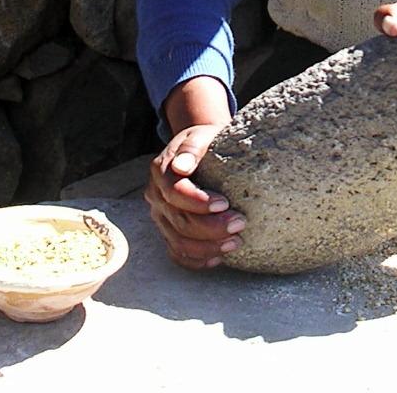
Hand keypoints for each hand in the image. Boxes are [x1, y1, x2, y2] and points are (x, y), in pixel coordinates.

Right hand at [144, 122, 245, 269]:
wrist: (198, 149)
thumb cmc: (204, 141)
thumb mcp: (200, 135)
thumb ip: (191, 148)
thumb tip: (182, 167)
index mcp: (160, 171)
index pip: (174, 192)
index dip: (198, 202)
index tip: (225, 203)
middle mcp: (156, 196)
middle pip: (179, 221)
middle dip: (211, 228)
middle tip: (240, 224)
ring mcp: (160, 216)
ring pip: (178, 242)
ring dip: (207, 247)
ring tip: (235, 242)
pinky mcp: (168, 230)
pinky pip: (177, 253)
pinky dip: (196, 260)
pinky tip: (218, 258)